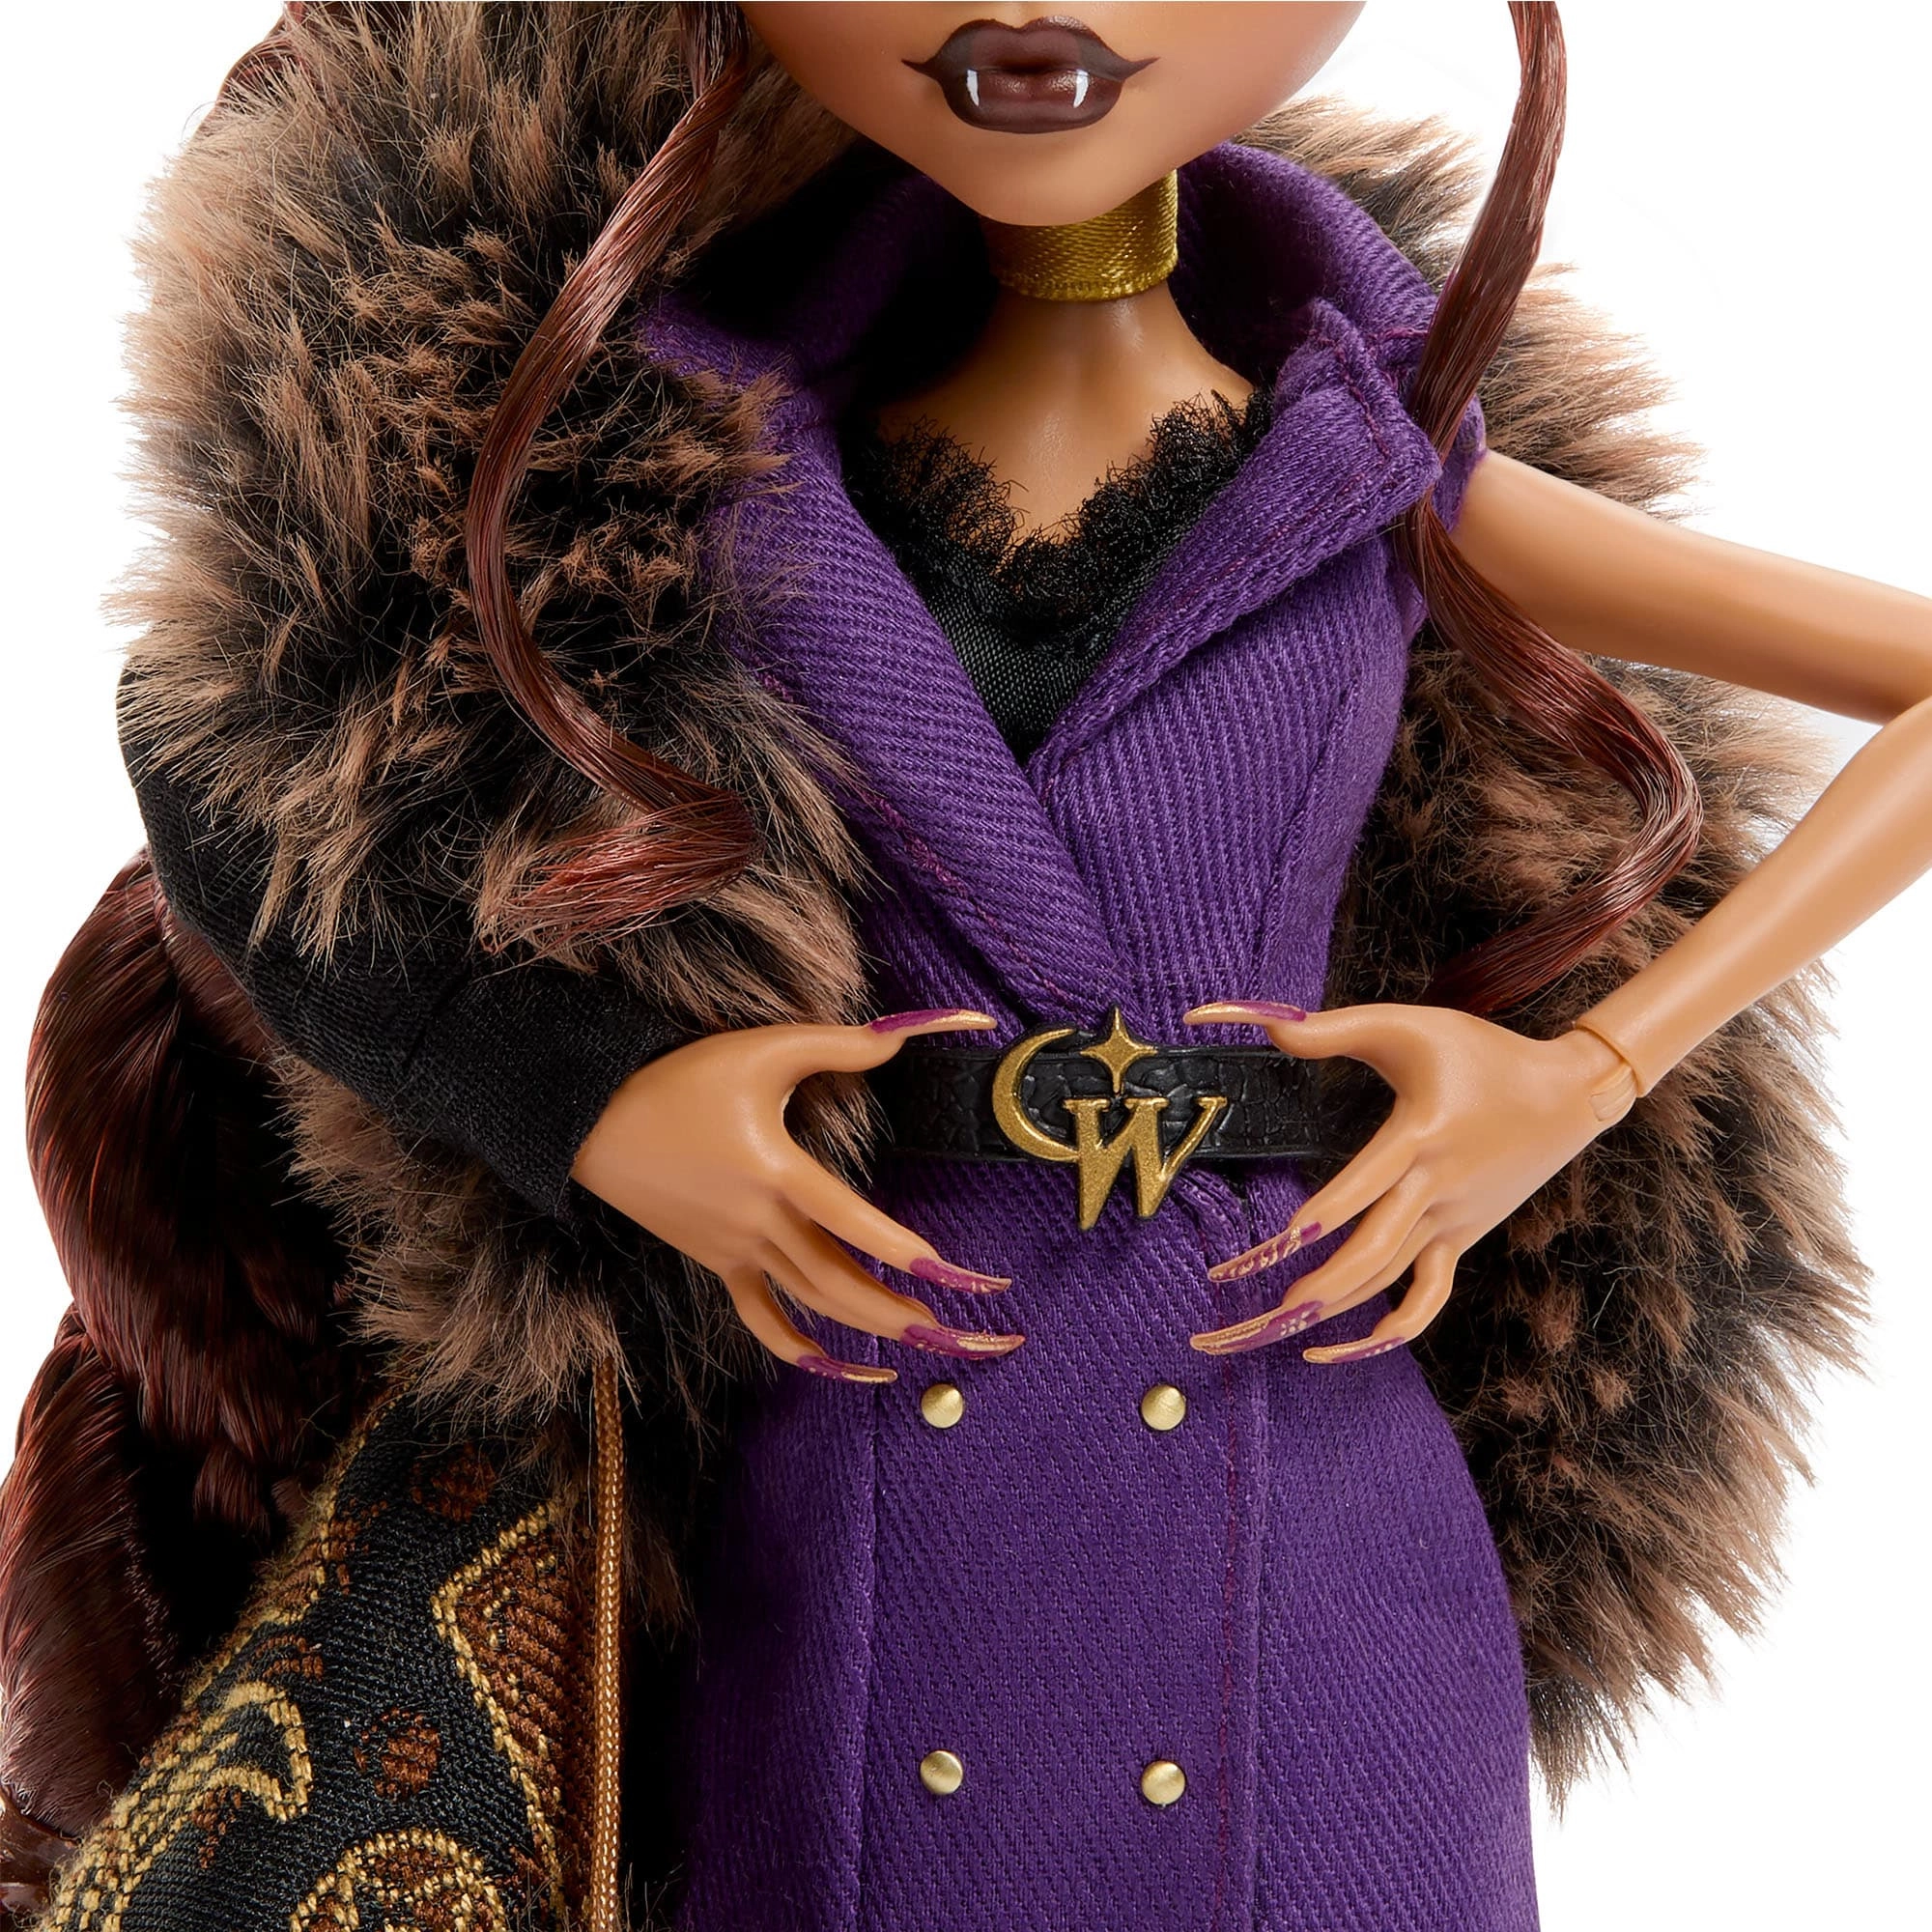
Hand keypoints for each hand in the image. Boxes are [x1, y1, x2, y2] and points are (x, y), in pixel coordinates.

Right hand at [570, 1010, 1024, 1382]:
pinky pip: (761, 1319)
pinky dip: (801, 1349)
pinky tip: (842, 1367)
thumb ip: (846, 1043)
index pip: (856, 1227)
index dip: (911, 1256)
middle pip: (844, 1283)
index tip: (963, 1280)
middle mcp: (759, 1223)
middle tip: (970, 1332)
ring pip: (814, 1304)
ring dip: (872, 1328)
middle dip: (910, 1311)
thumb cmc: (681, 1076)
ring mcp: (735, 1251)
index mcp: (776, 1173)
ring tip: (929, 1343)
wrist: (591, 1118)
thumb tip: (918, 1026)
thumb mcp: (765, 1049)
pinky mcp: (716, 1262)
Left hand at [1182, 1001, 1636, 1362]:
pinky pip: (1427, 1296)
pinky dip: (1392, 1328)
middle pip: (1371, 1253)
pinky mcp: (1461, 1239)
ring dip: (1335, 1310)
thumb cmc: (1481, 1052)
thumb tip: (1263, 1022)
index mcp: (1420, 1137)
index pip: (1362, 1189)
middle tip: (1261, 1311)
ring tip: (1279, 1327)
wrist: (1569, 1094)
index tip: (1276, 1246)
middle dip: (1314, 1286)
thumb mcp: (1406, 1026)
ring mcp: (1452, 1222)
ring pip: (1389, 1280)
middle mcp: (1436, 1190)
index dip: (1321, 1219)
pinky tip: (1344, 1348)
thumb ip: (1330, 1028)